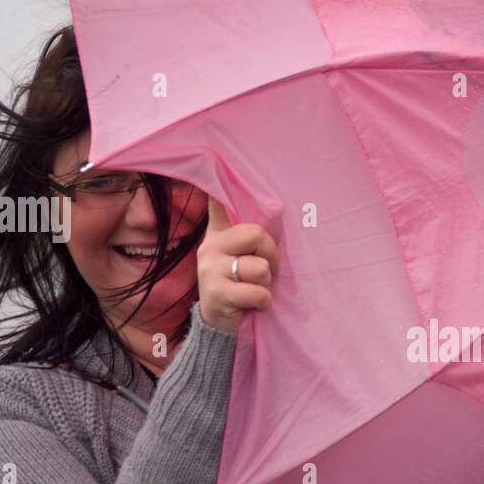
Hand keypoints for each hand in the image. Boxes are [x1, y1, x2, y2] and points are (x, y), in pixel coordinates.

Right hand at [197, 196, 280, 334]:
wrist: (220, 328)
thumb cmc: (240, 290)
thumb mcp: (242, 261)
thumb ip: (250, 240)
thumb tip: (274, 207)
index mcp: (219, 236)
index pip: (217, 204)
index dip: (219, 184)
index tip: (212, 155)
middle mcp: (210, 248)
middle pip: (256, 234)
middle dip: (272, 255)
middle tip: (269, 271)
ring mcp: (210, 270)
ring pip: (260, 268)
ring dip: (267, 285)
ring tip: (255, 291)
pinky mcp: (216, 294)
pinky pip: (258, 292)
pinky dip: (264, 303)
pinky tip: (253, 307)